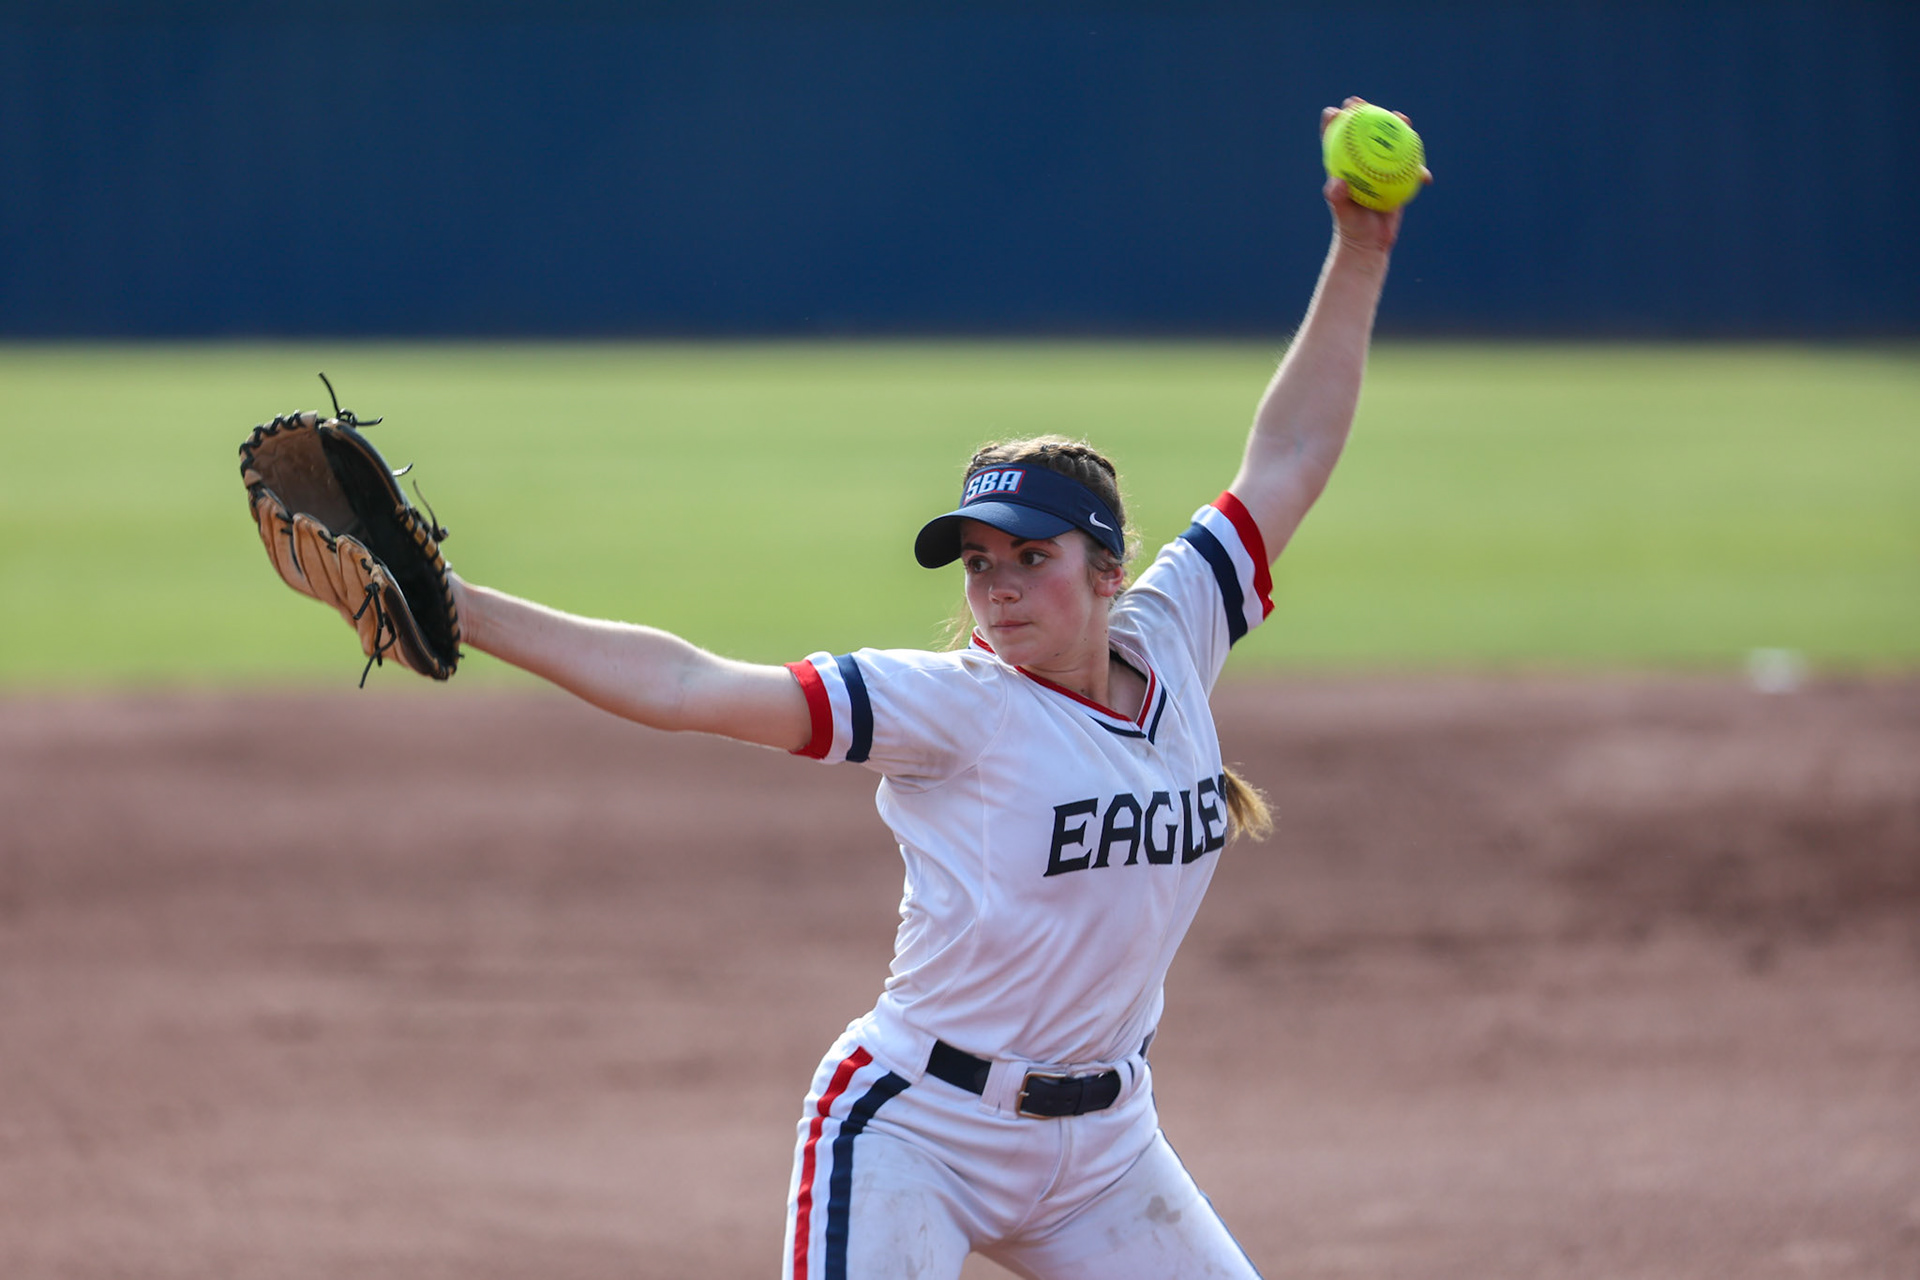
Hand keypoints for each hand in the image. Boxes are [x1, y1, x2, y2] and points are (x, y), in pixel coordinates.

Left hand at [1320, 97, 1430, 254]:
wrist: (1369, 242)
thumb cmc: (1351, 227)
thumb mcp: (1343, 213)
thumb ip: (1337, 198)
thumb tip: (1337, 183)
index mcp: (1343, 165)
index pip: (1335, 137)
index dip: (1334, 120)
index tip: (1339, 111)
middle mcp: (1362, 161)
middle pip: (1362, 130)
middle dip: (1363, 111)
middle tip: (1365, 104)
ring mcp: (1381, 167)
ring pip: (1390, 141)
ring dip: (1396, 126)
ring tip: (1402, 118)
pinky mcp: (1398, 176)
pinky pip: (1410, 167)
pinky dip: (1418, 169)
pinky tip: (1424, 174)